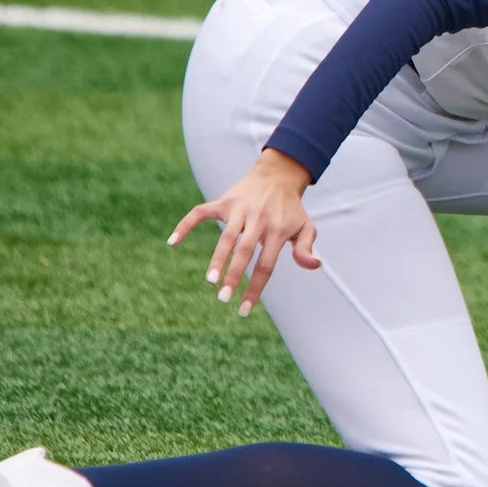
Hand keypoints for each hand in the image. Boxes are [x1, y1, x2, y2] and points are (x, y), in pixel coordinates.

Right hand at [169, 148, 319, 315]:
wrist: (278, 176)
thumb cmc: (291, 209)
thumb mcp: (306, 227)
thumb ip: (306, 248)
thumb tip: (314, 265)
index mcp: (278, 230)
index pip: (266, 264)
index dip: (255, 288)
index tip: (244, 310)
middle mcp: (258, 219)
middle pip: (245, 251)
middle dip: (233, 275)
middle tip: (222, 298)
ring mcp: (240, 209)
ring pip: (226, 235)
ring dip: (217, 258)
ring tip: (209, 280)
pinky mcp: (224, 201)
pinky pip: (201, 212)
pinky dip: (186, 224)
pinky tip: (173, 241)